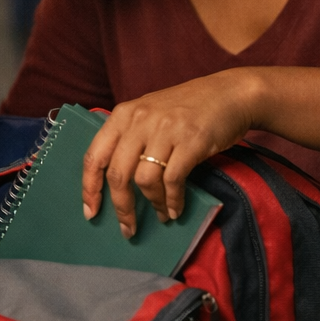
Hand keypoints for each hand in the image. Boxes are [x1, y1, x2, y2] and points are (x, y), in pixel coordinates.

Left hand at [82, 70, 260, 237]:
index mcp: (124, 114)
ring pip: (144, 179)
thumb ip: (130, 137)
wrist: (230, 93)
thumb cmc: (188, 108)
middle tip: (128, 227)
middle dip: (121, 207)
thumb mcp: (150, 113)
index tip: (91, 212)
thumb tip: (114, 182)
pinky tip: (176, 209)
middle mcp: (140, 120)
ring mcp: (166, 129)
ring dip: (152, 204)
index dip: (89, 188)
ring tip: (161, 215)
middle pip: (117, 173)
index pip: (94, 156)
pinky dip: (172, 200)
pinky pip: (173, 180)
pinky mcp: (191, 140)